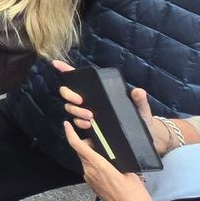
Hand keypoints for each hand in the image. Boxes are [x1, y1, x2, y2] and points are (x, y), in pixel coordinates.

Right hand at [54, 60, 172, 155]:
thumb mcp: (141, 108)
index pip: (79, 78)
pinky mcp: (89, 125)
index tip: (56, 63)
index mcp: (100, 90)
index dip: (66, 69)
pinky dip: (79, 123)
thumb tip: (138, 91)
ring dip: (76, 111)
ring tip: (90, 118)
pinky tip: (88, 126)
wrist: (143, 137)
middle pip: (68, 93)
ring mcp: (88, 112)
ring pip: (70, 108)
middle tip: (82, 102)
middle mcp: (91, 100)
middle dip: (70, 96)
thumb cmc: (141, 117)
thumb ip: (139, 100)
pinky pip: (77, 122)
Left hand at [62, 122, 158, 200]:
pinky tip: (108, 162)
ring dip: (92, 152)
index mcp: (98, 166)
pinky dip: (95, 162)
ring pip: (86, 160)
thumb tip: (114, 150)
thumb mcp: (131, 173)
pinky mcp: (94, 187)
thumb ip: (119, 159)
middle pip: (82, 151)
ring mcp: (91, 181)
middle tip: (99, 136)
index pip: (78, 146)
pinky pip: (91, 169)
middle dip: (87, 142)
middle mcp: (90, 173)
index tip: (67, 124)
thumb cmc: (135, 197)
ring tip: (108, 149)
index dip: (70, 133)